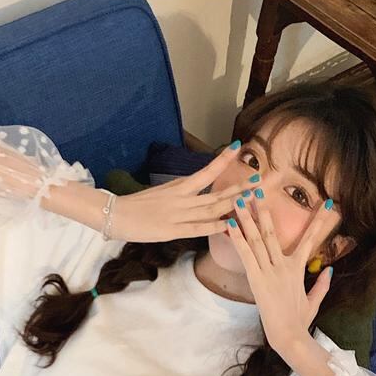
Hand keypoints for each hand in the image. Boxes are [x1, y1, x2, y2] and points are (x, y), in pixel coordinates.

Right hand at [104, 144, 249, 243]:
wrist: (115, 213)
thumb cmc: (138, 204)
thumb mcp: (162, 192)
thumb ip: (182, 191)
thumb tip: (199, 188)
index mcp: (179, 186)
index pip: (207, 170)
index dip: (223, 159)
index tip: (238, 145)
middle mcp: (182, 197)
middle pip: (217, 191)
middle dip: (240, 187)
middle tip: (260, 179)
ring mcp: (178, 214)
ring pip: (211, 208)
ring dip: (233, 204)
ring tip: (252, 199)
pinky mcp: (172, 230)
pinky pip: (197, 228)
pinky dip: (214, 226)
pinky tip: (229, 225)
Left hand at [224, 191, 336, 363]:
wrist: (290, 336)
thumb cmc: (301, 320)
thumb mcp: (314, 301)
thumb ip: (322, 284)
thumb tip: (329, 269)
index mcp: (298, 268)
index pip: (310, 239)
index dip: (319, 220)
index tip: (327, 203)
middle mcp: (283, 265)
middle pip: (274, 231)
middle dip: (265, 209)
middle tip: (258, 188)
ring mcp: (269, 271)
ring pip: (257, 238)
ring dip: (247, 217)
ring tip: (238, 199)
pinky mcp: (257, 279)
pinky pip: (246, 254)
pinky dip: (237, 238)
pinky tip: (230, 225)